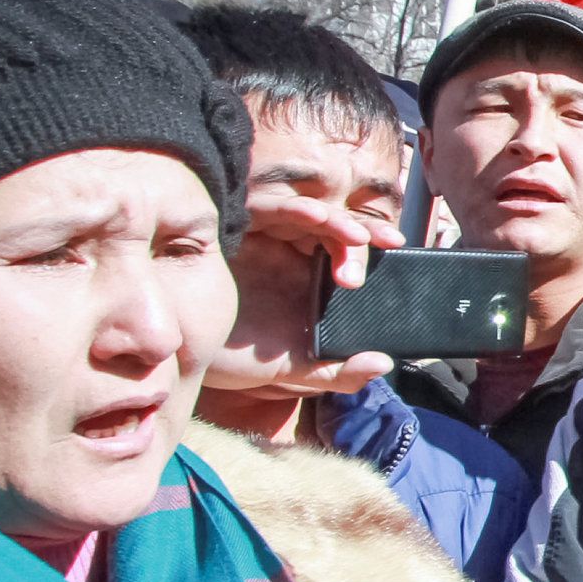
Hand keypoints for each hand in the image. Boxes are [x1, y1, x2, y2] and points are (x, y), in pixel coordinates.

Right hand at [216, 191, 401, 399]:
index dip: (374, 249)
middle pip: (335, 228)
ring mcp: (264, 239)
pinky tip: (319, 218)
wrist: (183, 358)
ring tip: (358, 240)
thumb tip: (383, 364)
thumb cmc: (235, 359)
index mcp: (307, 278)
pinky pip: (272, 209)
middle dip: (364, 233)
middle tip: (386, 248)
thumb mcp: (294, 370)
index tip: (399, 256)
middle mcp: (289, 253)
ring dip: (339, 221)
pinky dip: (298, 210)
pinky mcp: (239, 230)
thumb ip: (339, 372)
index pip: (348, 252)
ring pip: (311, 215)